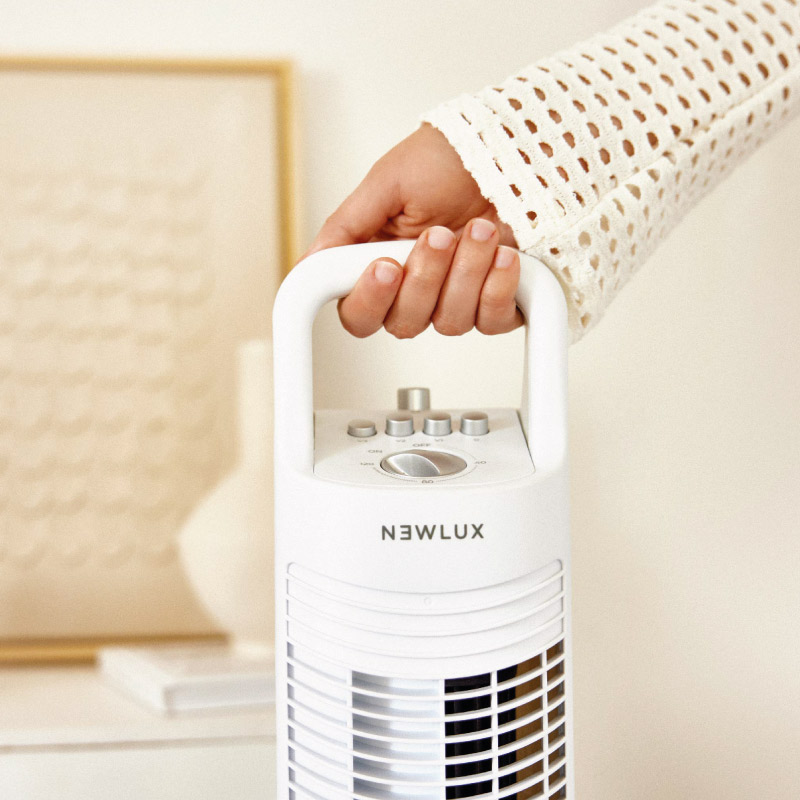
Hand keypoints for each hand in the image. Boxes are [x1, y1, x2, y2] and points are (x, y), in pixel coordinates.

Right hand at [302, 124, 522, 337]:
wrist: (515, 148)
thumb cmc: (452, 159)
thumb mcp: (389, 182)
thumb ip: (346, 227)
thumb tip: (309, 264)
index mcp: (381, 262)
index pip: (359, 312)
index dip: (369, 300)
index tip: (386, 267)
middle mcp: (417, 286)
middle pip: (403, 323)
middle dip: (425, 278)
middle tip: (441, 235)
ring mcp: (458, 297)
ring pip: (450, 322)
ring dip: (466, 273)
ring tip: (481, 229)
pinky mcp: (497, 302)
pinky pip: (493, 321)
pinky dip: (499, 287)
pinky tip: (504, 254)